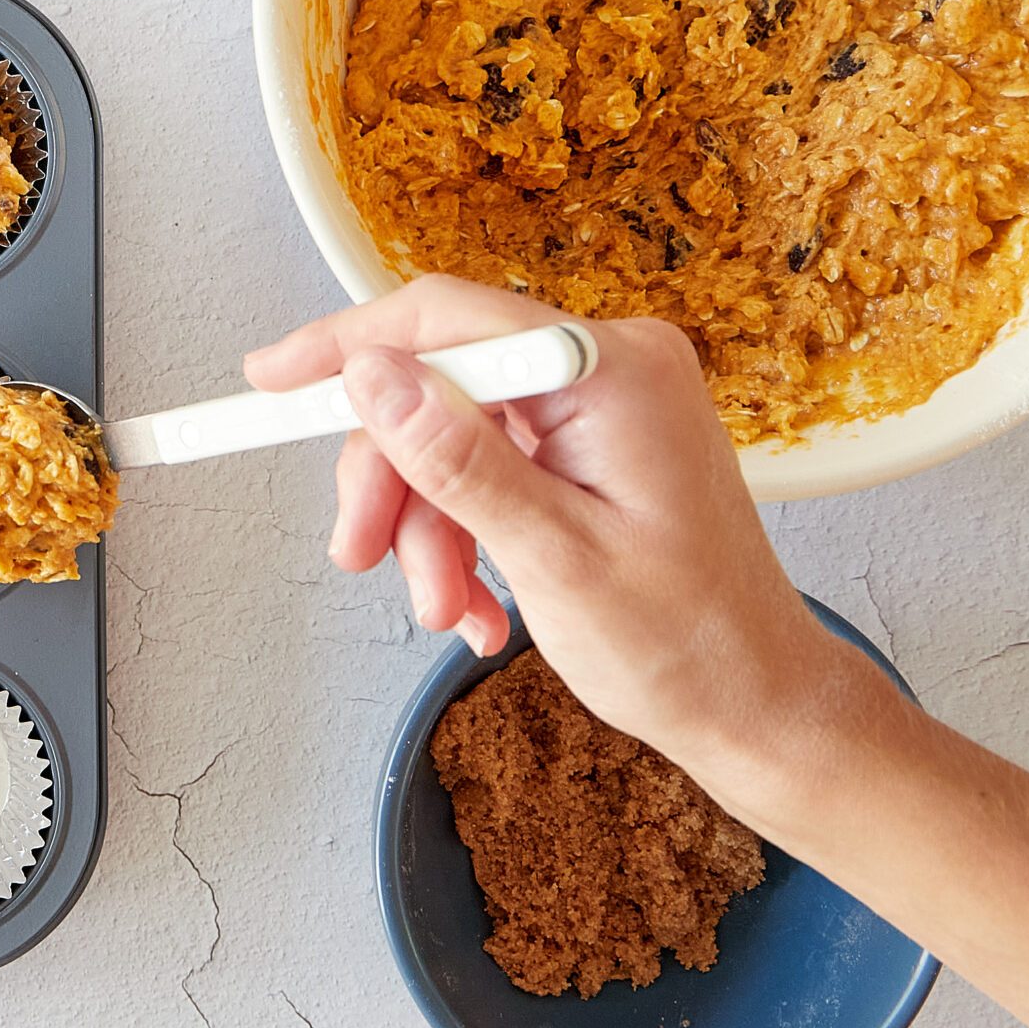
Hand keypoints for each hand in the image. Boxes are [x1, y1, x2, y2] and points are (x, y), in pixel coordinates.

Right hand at [246, 274, 892, 797]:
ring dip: (429, 527)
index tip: (269, 383)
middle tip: (359, 556)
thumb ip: (459, 459)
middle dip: (392, 478)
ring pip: (455, 436)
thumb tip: (373, 375)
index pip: (447, 320)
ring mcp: (605, 405)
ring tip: (446, 607)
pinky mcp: (597, 445)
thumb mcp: (553, 558)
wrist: (759, 706)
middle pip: (441, 384)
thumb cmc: (687, 647)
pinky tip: (477, 602)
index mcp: (614, 370)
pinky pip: (493, 467)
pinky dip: (466, 534)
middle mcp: (612, 366)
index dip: (345, 349)